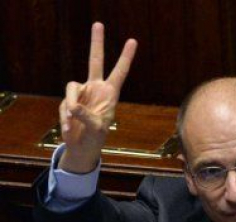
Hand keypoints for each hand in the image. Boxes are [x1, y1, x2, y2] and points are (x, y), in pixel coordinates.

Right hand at [58, 22, 136, 172]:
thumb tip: (72, 106)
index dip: (125, 57)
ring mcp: (81, 92)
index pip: (120, 72)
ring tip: (73, 122)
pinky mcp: (68, 99)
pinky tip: (69, 129)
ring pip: (71, 87)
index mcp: (110, 93)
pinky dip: (65, 117)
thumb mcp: (95, 128)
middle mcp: (96, 88)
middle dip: (97, 43)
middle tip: (99, 23)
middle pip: (95, 61)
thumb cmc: (96, 137)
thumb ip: (86, 116)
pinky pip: (64, 104)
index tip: (132, 41)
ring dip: (71, 106)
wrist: (82, 146)